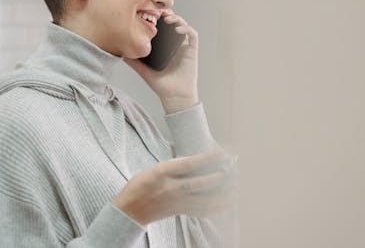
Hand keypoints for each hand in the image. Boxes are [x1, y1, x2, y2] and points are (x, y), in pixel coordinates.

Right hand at [111, 150, 235, 225]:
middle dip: (217, 178)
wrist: (129, 210)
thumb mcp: (153, 169)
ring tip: (234, 188)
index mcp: (162, 173)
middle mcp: (171, 188)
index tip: (219, 153)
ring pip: (204, 201)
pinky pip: (201, 211)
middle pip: (199, 184)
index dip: (205, 158)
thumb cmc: (140, 186)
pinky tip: (225, 203)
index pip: (188, 164)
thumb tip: (195, 160)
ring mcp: (176, 202)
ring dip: (221, 195)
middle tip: (229, 172)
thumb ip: (173, 166)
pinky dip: (215, 208)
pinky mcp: (180, 212)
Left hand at [124, 10, 198, 113]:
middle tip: (157, 12)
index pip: (161, 26)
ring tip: (167, 18)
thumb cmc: (161, 84)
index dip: (156, 17)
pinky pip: (192, 34)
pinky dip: (186, 28)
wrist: (174, 96)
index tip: (147, 13)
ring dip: (176, 18)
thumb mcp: (143, 70)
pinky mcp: (192, 50)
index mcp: (163, 45)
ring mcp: (183, 46)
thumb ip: (133, 60)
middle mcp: (174, 43)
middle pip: (172, 22)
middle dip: (166, 13)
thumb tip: (119, 51)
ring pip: (182, 24)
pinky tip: (177, 29)